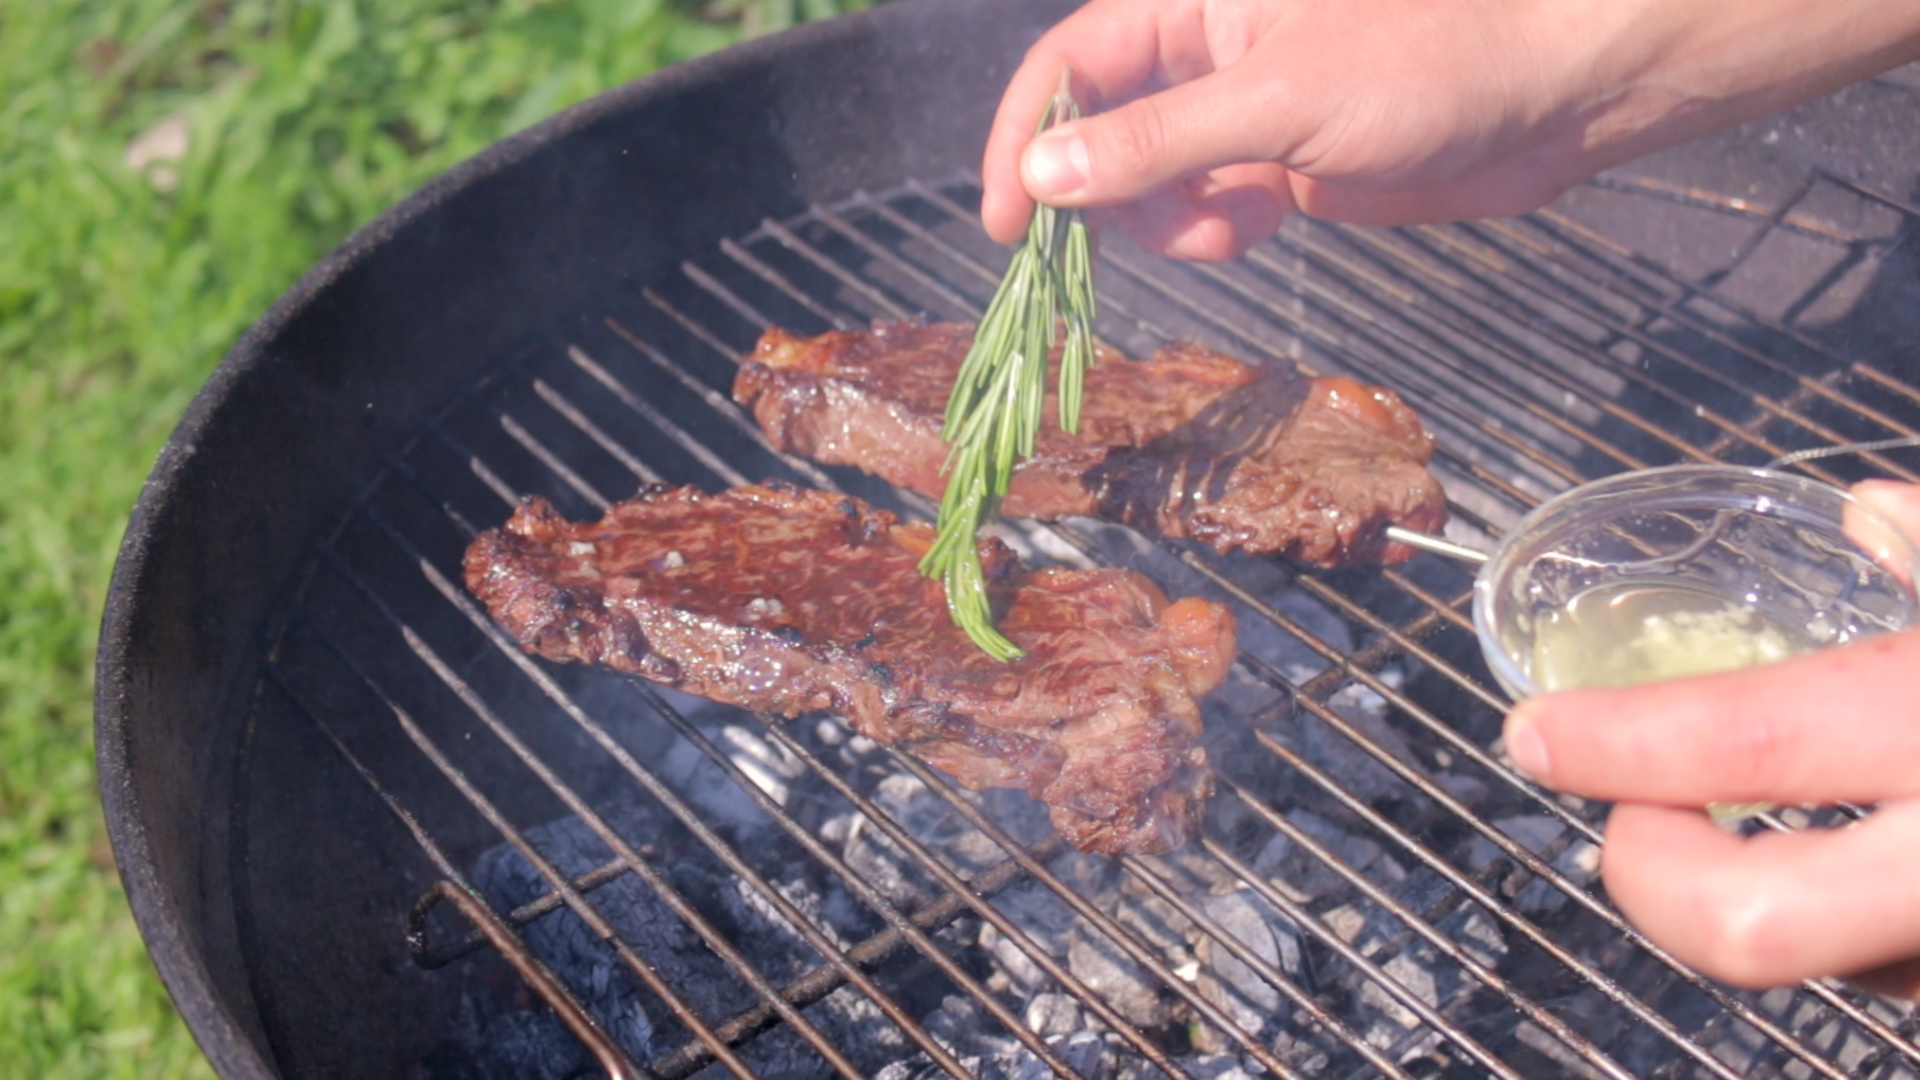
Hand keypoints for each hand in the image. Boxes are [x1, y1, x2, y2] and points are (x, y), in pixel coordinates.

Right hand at [981, 0, 1919, 258]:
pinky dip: (1212, 231)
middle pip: (1101, 124)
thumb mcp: (1279, 101)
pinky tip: (1253, 230)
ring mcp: (1246, 110)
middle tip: (1117, 245)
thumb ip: (1157, 140)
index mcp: (1194, 4)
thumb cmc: (1431, 60)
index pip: (1070, 63)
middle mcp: (1208, 52)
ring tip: (1222, 232)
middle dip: (1101, 189)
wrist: (1557, 94)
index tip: (1008, 221)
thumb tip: (1045, 173)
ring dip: (1162, 220)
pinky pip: (1209, 205)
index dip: (1026, 136)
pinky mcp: (1284, 163)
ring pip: (1152, 177)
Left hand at [1501, 480, 1919, 998]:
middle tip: (1638, 817)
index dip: (1615, 744)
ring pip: (1822, 960)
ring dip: (1757, 895)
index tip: (1535, 733)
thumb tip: (1869, 513)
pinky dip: (1848, 920)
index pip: (1748, 741)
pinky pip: (1890, 965)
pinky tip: (1857, 855)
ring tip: (1750, 820)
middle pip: (1743, 927)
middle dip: (1652, 876)